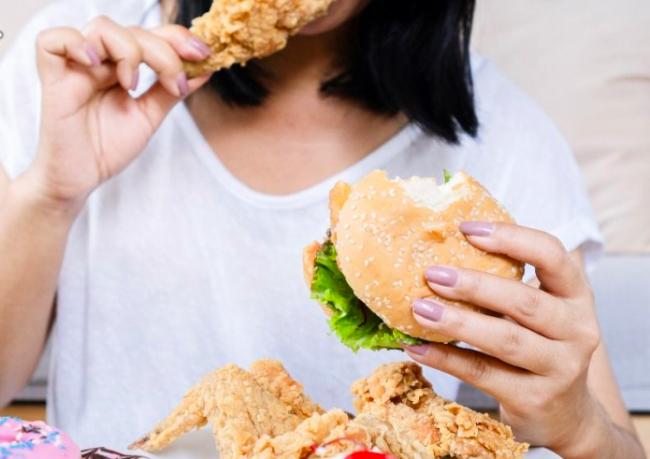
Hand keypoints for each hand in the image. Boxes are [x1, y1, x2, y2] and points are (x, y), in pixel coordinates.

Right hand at [28, 16, 212, 212]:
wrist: (82, 179)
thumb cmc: (108, 147)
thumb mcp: (149, 116)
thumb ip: (171, 91)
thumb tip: (205, 69)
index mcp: (121, 66)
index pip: (150, 35)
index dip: (177, 37)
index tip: (203, 54)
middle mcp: (100, 61)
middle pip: (132, 30)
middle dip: (163, 51)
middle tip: (175, 80)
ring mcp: (76, 67)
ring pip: (101, 28)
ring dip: (128, 50)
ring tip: (133, 84)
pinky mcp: (53, 79)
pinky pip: (51, 42)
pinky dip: (76, 44)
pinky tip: (97, 65)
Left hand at [404, 222, 601, 456]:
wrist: (566, 414)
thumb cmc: (540, 347)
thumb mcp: (538, 313)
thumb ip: (506, 285)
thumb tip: (440, 253)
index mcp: (576, 296)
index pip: (552, 255)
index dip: (510, 238)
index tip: (466, 229)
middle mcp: (577, 330)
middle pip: (524, 300)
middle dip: (474, 285)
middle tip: (432, 273)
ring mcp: (560, 368)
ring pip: (505, 339)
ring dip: (457, 321)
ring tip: (420, 308)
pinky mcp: (535, 399)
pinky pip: (482, 373)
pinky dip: (446, 358)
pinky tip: (416, 346)